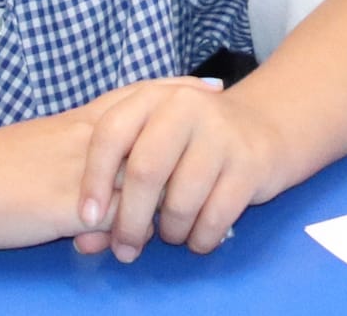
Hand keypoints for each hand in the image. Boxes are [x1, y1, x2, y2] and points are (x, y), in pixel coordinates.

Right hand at [0, 79, 226, 252]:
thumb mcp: (38, 152)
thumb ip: (72, 159)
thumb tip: (97, 177)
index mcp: (77, 123)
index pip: (136, 97)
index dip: (173, 91)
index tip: (208, 86)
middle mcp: (85, 138)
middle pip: (149, 120)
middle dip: (187, 119)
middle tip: (221, 109)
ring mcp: (80, 171)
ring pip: (140, 168)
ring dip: (173, 181)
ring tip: (207, 185)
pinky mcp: (67, 206)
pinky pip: (114, 214)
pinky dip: (139, 225)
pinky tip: (157, 234)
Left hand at [72, 83, 288, 260]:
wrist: (262, 128)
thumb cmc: (190, 144)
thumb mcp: (152, 146)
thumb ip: (115, 185)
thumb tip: (84, 241)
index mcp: (154, 97)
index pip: (111, 133)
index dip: (93, 178)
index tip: (88, 218)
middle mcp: (186, 107)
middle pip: (144, 171)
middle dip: (129, 221)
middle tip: (125, 249)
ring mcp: (221, 133)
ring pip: (180, 202)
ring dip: (170, 233)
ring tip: (172, 233)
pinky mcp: (249, 164)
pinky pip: (213, 219)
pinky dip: (200, 239)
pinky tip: (199, 234)